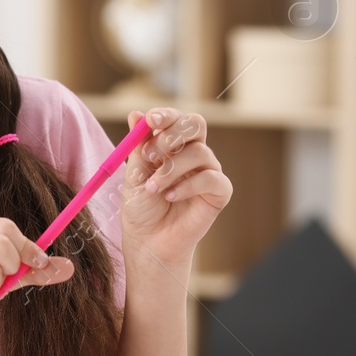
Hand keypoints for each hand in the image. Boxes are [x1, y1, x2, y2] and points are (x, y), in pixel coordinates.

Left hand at [120, 109, 231, 263]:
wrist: (148, 241)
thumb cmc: (141, 207)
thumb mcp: (135, 174)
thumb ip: (138, 146)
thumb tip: (136, 114)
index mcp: (172, 145)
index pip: (176, 119)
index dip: (166, 115)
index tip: (150, 119)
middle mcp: (193, 154)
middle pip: (195, 125)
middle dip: (172, 134)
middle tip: (150, 155)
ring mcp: (208, 171)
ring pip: (200, 152)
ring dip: (171, 169)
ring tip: (152, 188)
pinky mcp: (220, 192)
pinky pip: (212, 178)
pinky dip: (188, 186)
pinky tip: (171, 196)